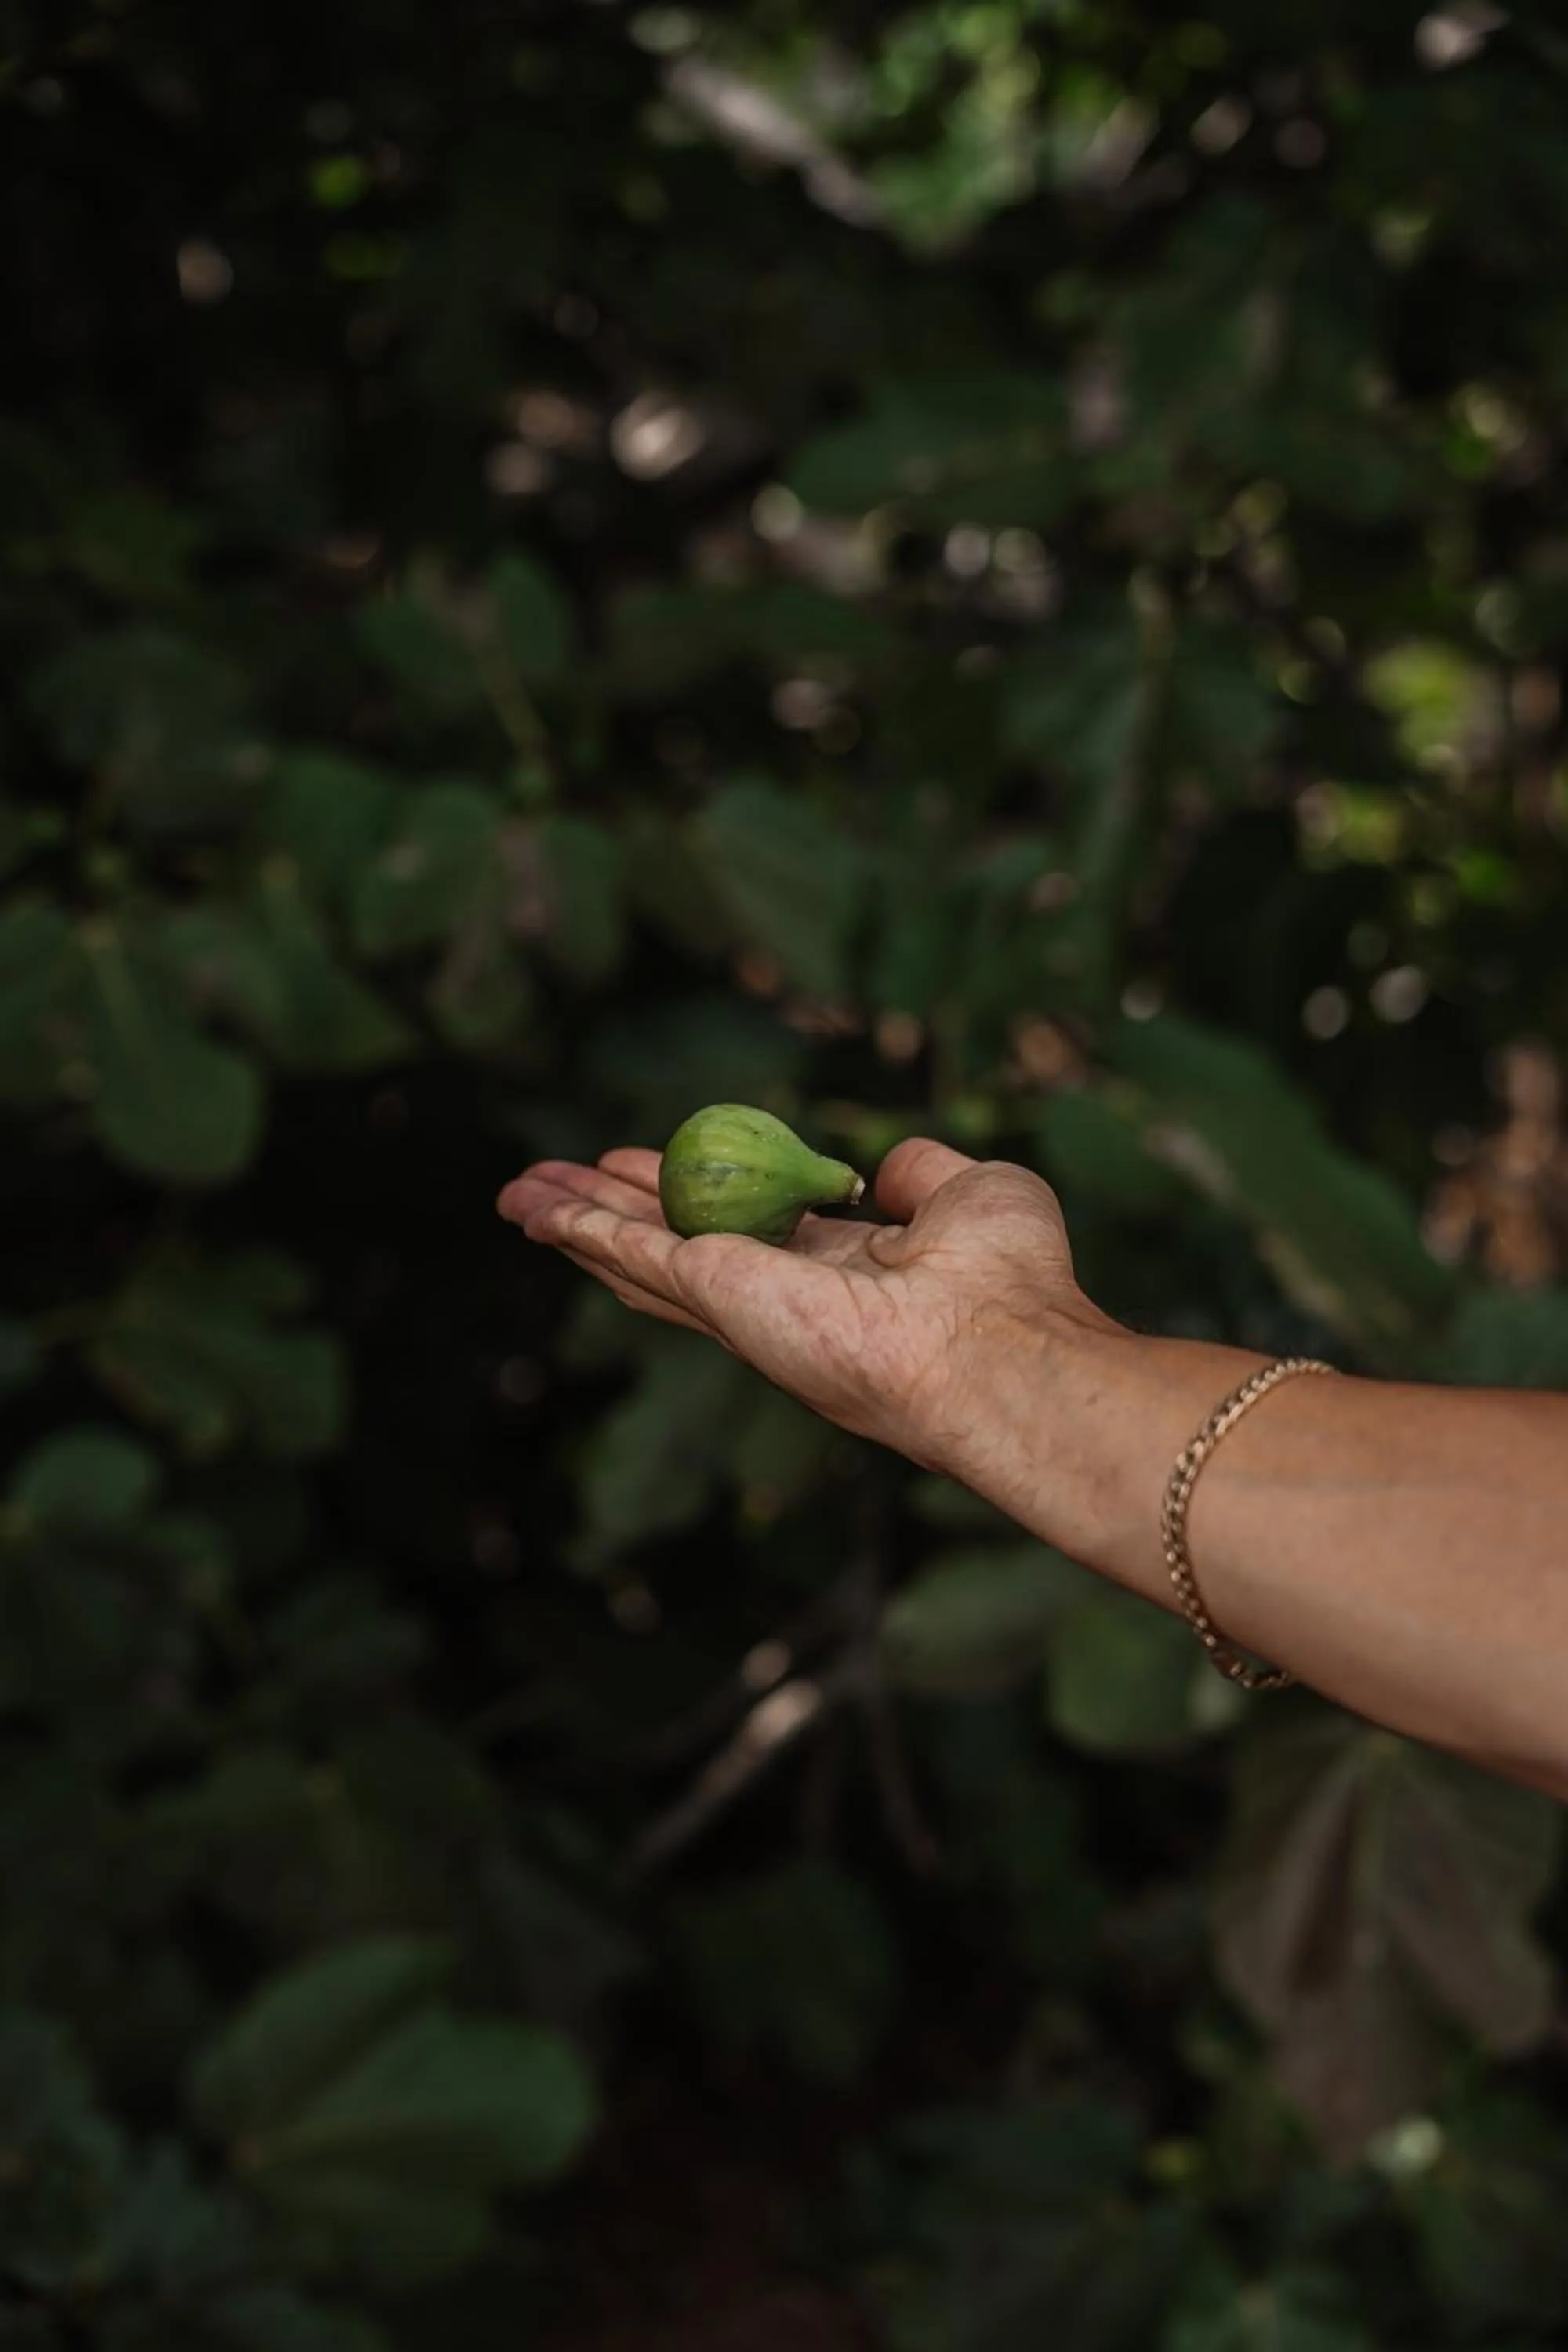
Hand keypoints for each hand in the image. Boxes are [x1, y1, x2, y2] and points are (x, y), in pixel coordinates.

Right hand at [497, 1136, 1116, 1477]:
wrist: (1001, 1346)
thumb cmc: (1011, 1283)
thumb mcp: (972, 1193)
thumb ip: (919, 1174)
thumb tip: (880, 1169)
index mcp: (838, 1275)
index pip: (749, 1234)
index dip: (698, 1198)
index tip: (655, 1166)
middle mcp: (781, 1298)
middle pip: (673, 1249)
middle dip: (612, 1215)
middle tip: (555, 1184)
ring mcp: (744, 1304)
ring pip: (636, 1258)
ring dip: (574, 1223)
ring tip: (517, 1196)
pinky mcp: (719, 1296)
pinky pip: (632, 1255)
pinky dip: (578, 1229)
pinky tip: (535, 1210)